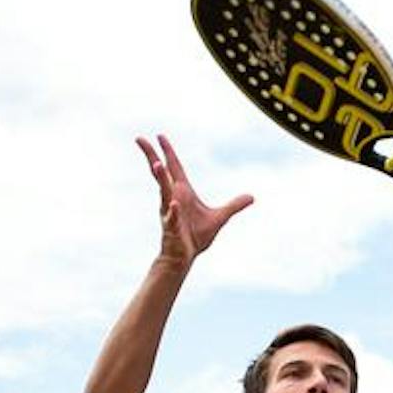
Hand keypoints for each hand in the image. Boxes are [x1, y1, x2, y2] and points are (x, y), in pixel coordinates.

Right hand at [137, 134, 252, 266]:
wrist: (185, 257)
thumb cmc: (196, 236)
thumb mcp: (220, 217)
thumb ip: (234, 205)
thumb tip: (252, 197)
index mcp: (182, 192)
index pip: (174, 167)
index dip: (168, 152)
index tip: (159, 135)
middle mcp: (173, 198)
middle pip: (160, 173)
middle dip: (151, 156)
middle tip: (140, 139)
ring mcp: (170, 212)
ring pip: (164, 192)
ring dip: (161, 178)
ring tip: (156, 164)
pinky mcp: (172, 228)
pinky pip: (172, 218)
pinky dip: (173, 211)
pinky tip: (173, 203)